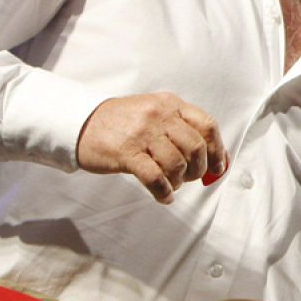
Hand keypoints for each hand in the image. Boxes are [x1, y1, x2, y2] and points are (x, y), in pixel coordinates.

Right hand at [75, 93, 227, 202]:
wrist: (81, 122)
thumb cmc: (122, 122)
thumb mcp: (155, 114)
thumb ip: (183, 130)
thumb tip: (217, 158)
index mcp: (170, 104)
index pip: (207, 125)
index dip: (218, 149)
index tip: (219, 167)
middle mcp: (159, 115)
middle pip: (195, 147)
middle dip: (198, 169)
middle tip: (190, 178)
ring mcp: (142, 133)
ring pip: (177, 164)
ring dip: (179, 181)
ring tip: (172, 185)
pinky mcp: (127, 153)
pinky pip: (155, 177)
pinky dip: (164, 191)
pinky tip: (164, 196)